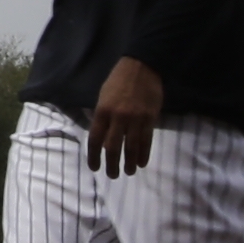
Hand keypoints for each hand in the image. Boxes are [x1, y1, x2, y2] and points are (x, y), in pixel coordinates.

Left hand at [88, 58, 162, 175]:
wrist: (142, 67)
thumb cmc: (119, 80)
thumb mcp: (103, 96)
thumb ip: (101, 116)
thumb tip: (100, 136)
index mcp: (102, 111)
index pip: (95, 140)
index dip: (93, 157)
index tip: (94, 167)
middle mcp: (117, 117)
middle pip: (112, 148)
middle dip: (112, 165)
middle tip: (112, 175)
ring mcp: (135, 119)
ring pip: (131, 148)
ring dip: (129, 163)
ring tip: (128, 172)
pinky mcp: (150, 119)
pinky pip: (146, 141)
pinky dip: (144, 154)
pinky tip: (141, 163)